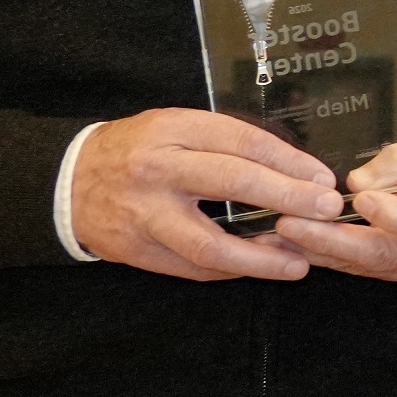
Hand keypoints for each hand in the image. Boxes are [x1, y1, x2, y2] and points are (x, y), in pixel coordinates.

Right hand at [71, 108, 340, 280]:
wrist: (69, 181)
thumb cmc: (140, 148)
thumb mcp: (180, 126)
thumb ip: (228, 142)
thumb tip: (296, 170)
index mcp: (175, 130)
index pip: (244, 142)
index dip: (290, 162)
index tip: (325, 179)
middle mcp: (158, 170)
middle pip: (233, 183)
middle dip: (288, 198)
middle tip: (327, 211)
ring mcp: (144, 215)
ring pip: (210, 243)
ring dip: (261, 257)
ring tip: (299, 263)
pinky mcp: (135, 251)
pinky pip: (191, 268)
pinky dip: (230, 270)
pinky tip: (259, 267)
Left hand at [274, 129, 396, 281]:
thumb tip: (357, 183)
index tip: (361, 199)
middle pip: (387, 253)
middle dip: (335, 240)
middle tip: (293, 223)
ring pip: (367, 264)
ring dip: (321, 250)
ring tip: (281, 233)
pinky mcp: (394, 269)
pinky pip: (358, 266)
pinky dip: (325, 255)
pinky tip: (293, 243)